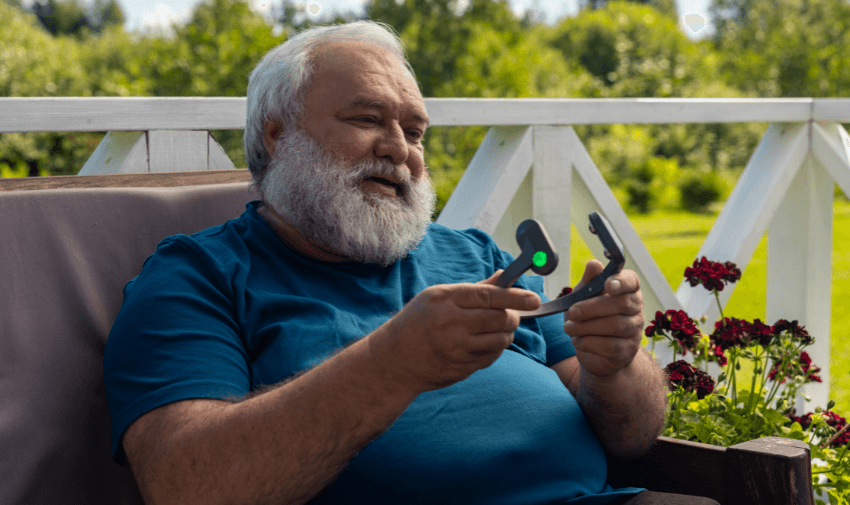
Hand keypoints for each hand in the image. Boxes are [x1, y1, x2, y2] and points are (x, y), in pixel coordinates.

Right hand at [373, 270, 540, 393]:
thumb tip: (504, 276)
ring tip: (498, 330)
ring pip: (500, 340)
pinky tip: (484, 345)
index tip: (532, 299)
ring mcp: (455, 348)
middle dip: (513, 317)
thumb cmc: (416, 323)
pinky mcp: (460, 368)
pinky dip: (494, 350)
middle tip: (513, 316)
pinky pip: (490, 358)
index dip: (515, 297)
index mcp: (444, 299)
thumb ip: (474, 290)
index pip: (489, 296)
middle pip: (499, 318)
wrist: (393, 361)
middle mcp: (450, 323)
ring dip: (506, 335)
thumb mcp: (437, 298)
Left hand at [564, 260, 643, 377]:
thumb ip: (589, 281)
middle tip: (572, 312)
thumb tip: (594, 264)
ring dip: (586, 326)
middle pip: (622, 304)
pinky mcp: (627, 351)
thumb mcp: (584, 296)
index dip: (622, 281)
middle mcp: (636, 310)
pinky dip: (588, 342)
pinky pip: (610, 346)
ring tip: (569, 327)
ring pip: (615, 326)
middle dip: (592, 307)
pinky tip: (577, 340)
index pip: (632, 281)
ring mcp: (634, 331)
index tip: (607, 284)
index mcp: (627, 291)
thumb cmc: (589, 317)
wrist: (592, 350)